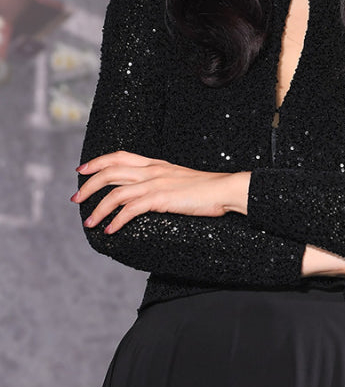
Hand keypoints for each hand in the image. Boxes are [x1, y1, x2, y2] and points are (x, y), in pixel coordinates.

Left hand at [72, 150, 240, 233]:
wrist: (225, 189)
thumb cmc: (207, 189)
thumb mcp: (179, 180)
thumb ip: (162, 182)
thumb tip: (147, 195)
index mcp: (156, 164)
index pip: (119, 156)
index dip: (97, 161)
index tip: (82, 170)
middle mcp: (152, 170)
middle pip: (110, 171)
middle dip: (88, 185)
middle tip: (76, 199)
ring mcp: (156, 183)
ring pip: (115, 192)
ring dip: (97, 209)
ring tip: (89, 222)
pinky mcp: (161, 198)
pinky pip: (130, 209)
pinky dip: (116, 220)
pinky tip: (110, 230)